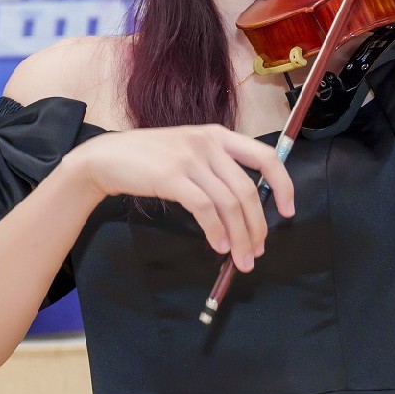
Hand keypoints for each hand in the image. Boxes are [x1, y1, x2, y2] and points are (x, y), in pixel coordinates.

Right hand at [65, 125, 296, 274]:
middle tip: (257, 252)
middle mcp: (208, 142)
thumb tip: (244, 209)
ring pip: (229, 203)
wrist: (107, 157)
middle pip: (247, 189)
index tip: (287, 211)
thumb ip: (216, 169)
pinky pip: (204, 208)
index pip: (266, 156)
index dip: (283, 184)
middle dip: (258, 226)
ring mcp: (189, 157)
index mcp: (218, 135)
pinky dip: (216, 230)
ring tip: (240, 258)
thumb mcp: (188, 151)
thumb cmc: (149, 159)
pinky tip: (218, 245)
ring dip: (240, 236)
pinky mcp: (172, 176)